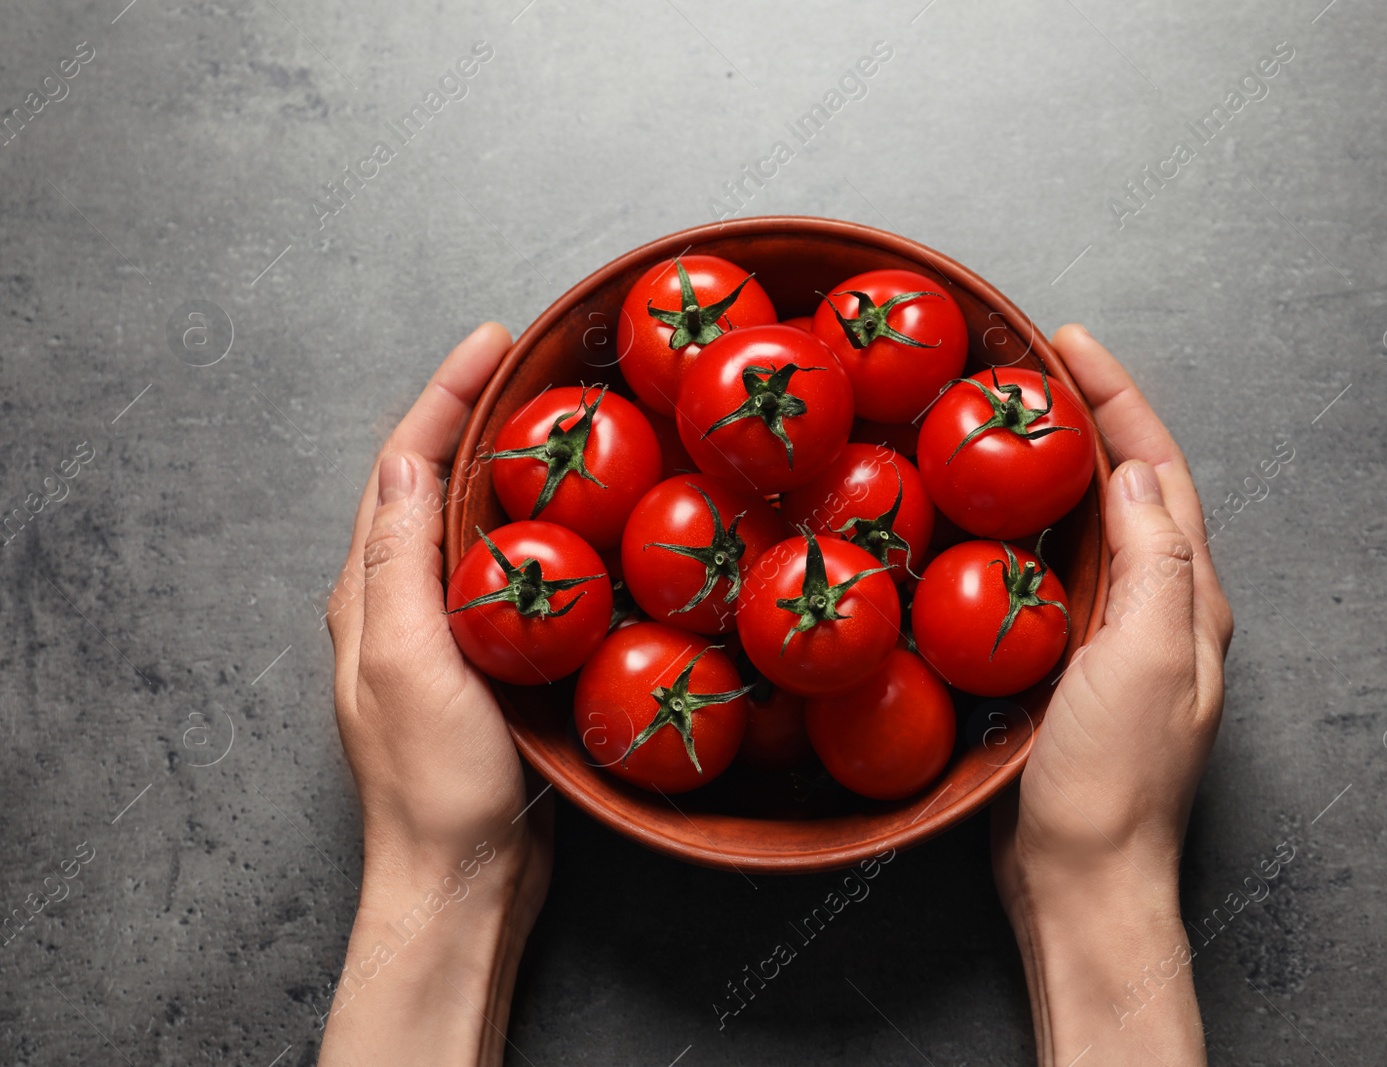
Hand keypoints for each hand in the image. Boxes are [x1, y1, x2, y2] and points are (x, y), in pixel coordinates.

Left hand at [321, 323, 551, 1066]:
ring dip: (507, 466)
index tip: (493, 340)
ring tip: (561, 422)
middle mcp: (399, 604)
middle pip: (433, 484)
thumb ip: (398, 561)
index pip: (402, 467)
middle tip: (536, 365)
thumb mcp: (407, 659)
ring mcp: (445, 636)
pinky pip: (512, 576)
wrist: (464, 878)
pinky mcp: (489, 666)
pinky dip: (538, 531)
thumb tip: (400, 460)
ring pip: (475, 527)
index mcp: (370, 593)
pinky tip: (579, 525)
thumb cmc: (433, 782)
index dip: (444, 397)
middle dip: (474, 414)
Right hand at [993, 325, 1232, 1065]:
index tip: (1068, 341)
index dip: (1118, 399)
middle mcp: (1156, 607)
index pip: (1159, 472)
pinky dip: (1020, 526)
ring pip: (1084, 525)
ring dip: (1054, 464)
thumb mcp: (1148, 659)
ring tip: (1004, 416)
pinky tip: (981, 517)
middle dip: (1088, 415)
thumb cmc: (1114, 780)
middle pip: (1127, 486)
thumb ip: (1156, 563)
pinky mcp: (1062, 663)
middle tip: (1029, 362)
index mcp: (1187, 597)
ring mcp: (1108, 636)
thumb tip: (1137, 473)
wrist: (1079, 879)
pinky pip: (1044, 572)